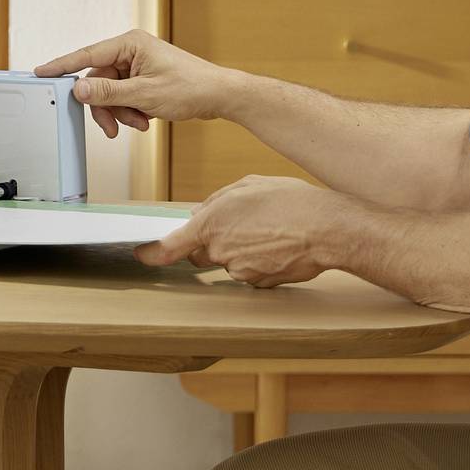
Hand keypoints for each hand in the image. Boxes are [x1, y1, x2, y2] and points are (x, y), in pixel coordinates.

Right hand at [34, 28, 240, 136]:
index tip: (42, 72)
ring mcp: (137, 64)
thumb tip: (79, 89)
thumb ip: (108, 93)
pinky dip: (131, 111)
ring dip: (121, 112)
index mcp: (129, 43)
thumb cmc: (190, 87)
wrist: (220, 96)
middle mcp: (130, 50)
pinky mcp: (143, 78)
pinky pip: (124, 95)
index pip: (87, 55)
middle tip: (112, 128)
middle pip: (98, 81)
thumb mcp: (145, 94)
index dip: (62, 65)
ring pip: (111, 93)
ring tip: (140, 123)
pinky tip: (146, 120)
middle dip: (106, 107)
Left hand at [141, 175, 339, 286]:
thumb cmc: (290, 201)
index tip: (142, 255)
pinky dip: (259, 261)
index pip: (171, 246)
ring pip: (229, 262)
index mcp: (211, 224)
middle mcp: (221, 251)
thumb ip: (216, 201)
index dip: (153, 253)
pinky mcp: (260, 283)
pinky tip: (279, 245)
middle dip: (211, 242)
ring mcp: (240, 270)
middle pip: (202, 253)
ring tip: (269, 230)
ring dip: (240, 250)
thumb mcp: (248, 186)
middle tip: (240, 225)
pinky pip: (251, 272)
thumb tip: (199, 213)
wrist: (327, 229)